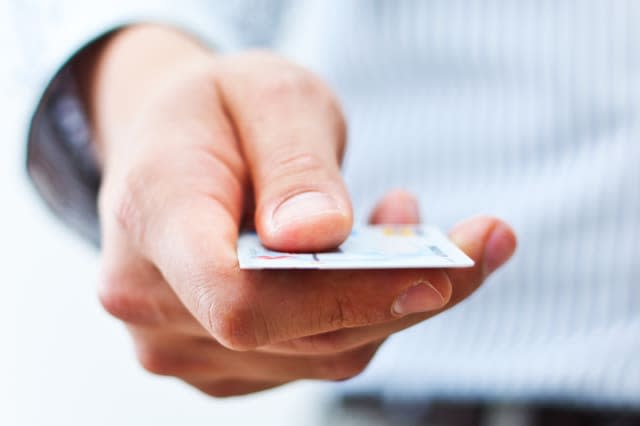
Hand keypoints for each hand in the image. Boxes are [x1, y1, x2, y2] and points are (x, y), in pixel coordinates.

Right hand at [84, 25, 516, 396]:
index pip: (243, 299)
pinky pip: (308, 353)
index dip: (344, 298)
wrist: (169, 146)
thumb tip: (320, 235)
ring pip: (317, 352)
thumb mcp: (264, 96)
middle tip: (477, 240)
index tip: (442, 272)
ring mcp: (178, 341)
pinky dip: (356, 313)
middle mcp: (149, 300)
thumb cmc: (215, 111)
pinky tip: (364, 259)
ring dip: (387, 298)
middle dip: (404, 293)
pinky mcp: (216, 359)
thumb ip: (292, 163)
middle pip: (298, 333)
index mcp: (152, 219)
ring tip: (406, 225)